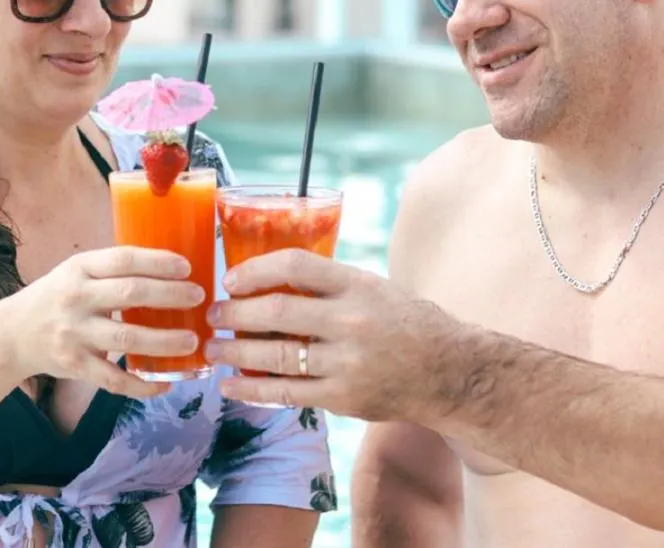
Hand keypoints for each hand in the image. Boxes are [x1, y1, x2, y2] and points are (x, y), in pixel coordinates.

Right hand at [8, 246, 203, 398]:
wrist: (12, 334)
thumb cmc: (57, 297)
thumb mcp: (76, 273)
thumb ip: (112, 272)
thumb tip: (171, 270)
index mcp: (79, 269)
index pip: (123, 259)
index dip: (157, 261)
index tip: (186, 266)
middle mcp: (76, 299)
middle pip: (130, 294)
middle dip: (170, 296)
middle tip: (199, 298)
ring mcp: (74, 334)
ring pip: (126, 339)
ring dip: (163, 341)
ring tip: (192, 341)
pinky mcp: (74, 366)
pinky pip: (113, 380)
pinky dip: (141, 385)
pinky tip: (164, 384)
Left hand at [205, 248, 462, 421]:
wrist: (450, 372)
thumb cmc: (406, 323)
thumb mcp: (373, 287)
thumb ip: (329, 284)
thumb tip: (271, 277)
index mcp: (356, 285)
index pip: (295, 266)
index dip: (255, 270)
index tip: (231, 279)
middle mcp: (350, 321)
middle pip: (277, 312)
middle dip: (235, 314)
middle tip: (213, 315)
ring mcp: (346, 362)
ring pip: (275, 356)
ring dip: (235, 353)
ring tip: (213, 350)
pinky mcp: (342, 397)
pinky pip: (287, 393)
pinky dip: (253, 389)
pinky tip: (231, 385)